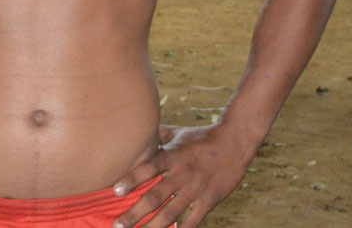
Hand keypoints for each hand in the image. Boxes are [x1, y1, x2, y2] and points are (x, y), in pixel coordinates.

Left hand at [112, 124, 256, 227]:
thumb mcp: (178, 133)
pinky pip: (193, 220)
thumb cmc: (202, 137)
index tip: (116, 191)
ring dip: (152, 227)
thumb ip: (158, 136)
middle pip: (156, 196)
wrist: (235, 142)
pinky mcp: (209, 200)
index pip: (149, 167)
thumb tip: (137, 135)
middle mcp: (183, 173)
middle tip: (118, 225)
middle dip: (135, 213)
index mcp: (173, 155)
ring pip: (171, 213)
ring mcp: (196, 189)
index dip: (132, 178)